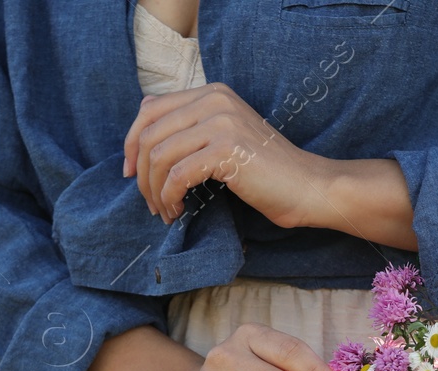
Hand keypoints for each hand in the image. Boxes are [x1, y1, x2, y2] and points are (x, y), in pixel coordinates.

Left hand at [123, 83, 324, 228]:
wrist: (306, 186)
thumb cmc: (265, 172)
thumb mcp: (224, 139)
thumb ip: (191, 131)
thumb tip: (142, 145)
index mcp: (211, 93)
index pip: (150, 109)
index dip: (131, 142)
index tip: (132, 172)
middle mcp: (214, 100)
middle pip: (149, 134)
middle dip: (142, 174)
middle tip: (150, 202)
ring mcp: (221, 122)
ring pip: (160, 155)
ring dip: (155, 190)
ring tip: (165, 211)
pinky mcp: (227, 149)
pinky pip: (178, 174)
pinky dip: (170, 197)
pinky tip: (178, 211)